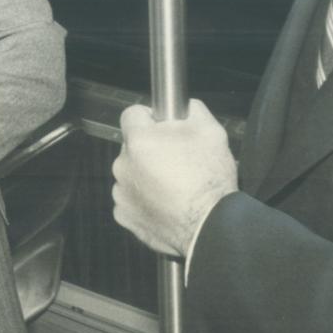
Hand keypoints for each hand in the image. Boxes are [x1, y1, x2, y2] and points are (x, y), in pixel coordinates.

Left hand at [112, 99, 237, 257]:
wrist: (210, 225)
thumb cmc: (209, 178)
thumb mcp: (211, 130)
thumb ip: (192, 110)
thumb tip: (185, 107)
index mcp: (139, 140)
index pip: (132, 114)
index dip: (149, 117)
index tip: (163, 126)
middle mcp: (123, 164)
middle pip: (132, 146)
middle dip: (150, 149)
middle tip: (176, 160)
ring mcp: (121, 192)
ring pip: (131, 173)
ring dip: (146, 175)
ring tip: (174, 185)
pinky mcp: (125, 216)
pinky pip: (131, 199)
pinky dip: (144, 200)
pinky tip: (166, 203)